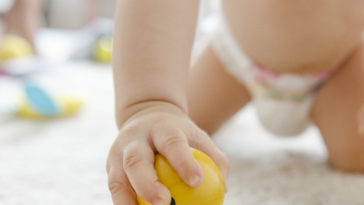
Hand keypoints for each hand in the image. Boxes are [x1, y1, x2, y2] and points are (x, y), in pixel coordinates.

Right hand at [106, 102, 228, 204]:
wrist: (145, 117)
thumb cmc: (178, 133)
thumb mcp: (196, 136)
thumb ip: (213, 159)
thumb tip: (223, 190)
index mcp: (161, 128)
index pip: (172, 143)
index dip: (183, 161)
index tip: (197, 181)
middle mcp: (136, 139)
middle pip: (136, 161)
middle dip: (147, 185)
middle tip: (163, 204)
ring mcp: (118, 153)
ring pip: (117, 179)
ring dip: (127, 202)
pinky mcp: (110, 167)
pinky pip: (115, 190)